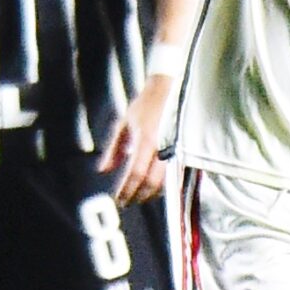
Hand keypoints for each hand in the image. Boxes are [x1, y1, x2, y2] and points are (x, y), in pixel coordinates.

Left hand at [98, 77, 175, 204]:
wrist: (170, 88)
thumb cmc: (145, 105)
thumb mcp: (124, 123)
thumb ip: (114, 149)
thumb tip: (103, 170)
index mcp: (146, 139)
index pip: (135, 173)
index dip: (127, 190)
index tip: (119, 199)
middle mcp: (163, 146)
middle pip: (152, 182)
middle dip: (139, 196)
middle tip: (129, 201)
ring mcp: (177, 148)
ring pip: (167, 182)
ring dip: (153, 193)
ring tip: (141, 196)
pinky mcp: (186, 149)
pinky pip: (178, 174)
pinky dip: (167, 186)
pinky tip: (158, 188)